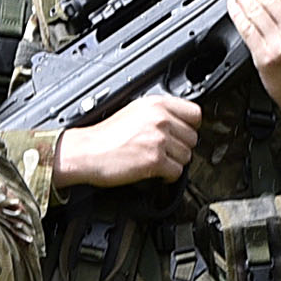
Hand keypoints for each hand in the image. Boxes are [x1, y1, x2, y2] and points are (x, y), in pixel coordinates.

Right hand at [54, 93, 203, 189]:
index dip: (190, 126)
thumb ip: (159, 113)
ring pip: (187, 156)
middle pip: (193, 137)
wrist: (85, 152)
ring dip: (174, 162)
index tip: (182, 133)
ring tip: (156, 160)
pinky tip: (154, 172)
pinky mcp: (155, 160)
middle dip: (180, 147)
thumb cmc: (104, 135)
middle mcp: (160, 119)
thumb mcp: (134, 112)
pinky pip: (177, 172)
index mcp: (156, 104)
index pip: (195, 113)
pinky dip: (167, 176)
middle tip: (164, 151)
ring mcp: (158, 139)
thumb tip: (180, 123)